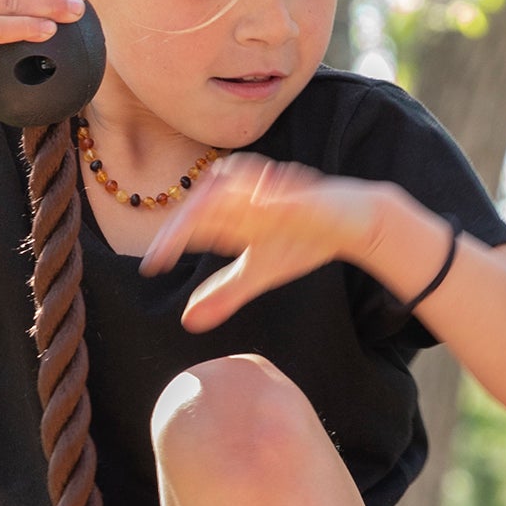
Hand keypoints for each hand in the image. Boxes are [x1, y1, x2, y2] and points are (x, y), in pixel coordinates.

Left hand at [138, 155, 384, 331]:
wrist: (354, 222)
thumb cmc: (302, 240)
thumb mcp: (259, 272)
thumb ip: (224, 292)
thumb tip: (187, 321)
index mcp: (235, 214)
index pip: (194, 221)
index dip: (170, 239)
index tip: (151, 266)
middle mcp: (250, 198)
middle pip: (208, 198)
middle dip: (187, 221)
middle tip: (167, 247)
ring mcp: (278, 193)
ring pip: (241, 184)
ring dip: (221, 196)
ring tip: (197, 218)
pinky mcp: (308, 196)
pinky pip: (287, 194)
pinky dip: (272, 197)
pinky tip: (259, 206)